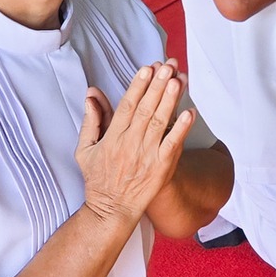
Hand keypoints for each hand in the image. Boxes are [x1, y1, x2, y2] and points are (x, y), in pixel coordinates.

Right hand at [76, 60, 192, 226]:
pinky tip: (190, 112)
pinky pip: (173, 144)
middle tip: (168, 66)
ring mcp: (147, 156)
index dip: (138, 86)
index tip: (147, 68)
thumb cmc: (98, 178)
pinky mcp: (161, 167)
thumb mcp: (85, 150)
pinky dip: (182, 129)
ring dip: (171, 100)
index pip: (127, 106)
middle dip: (157, 85)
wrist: (111, 211)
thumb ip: (91, 120)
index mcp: (112, 138)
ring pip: (161, 122)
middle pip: (146, 109)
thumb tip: (91, 93)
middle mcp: (130, 144)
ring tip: (179, 80)